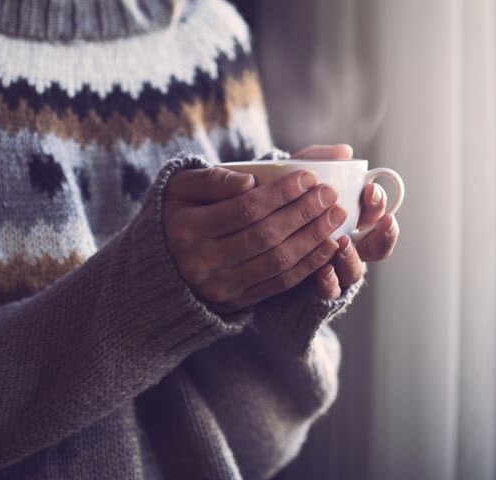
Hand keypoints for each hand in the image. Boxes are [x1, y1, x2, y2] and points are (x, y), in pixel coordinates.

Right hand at [162, 165, 347, 312]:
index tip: (309, 177)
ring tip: (335, 217)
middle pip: (265, 236)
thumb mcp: (182, 187)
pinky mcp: (235, 302)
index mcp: (186, 228)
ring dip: (312, 239)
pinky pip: (279, 284)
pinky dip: (308, 264)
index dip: (281, 194)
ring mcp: (219, 286)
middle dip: (304, 214)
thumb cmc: (178, 213)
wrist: (160, 262)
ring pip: (276, 262)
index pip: (245, 209)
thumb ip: (215, 178)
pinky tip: (328, 245)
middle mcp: (201, 262)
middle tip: (331, 196)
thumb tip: (250, 181)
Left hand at [291, 145, 400, 299]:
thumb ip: (316, 159)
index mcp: (350, 216)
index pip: (376, 213)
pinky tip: (323, 270)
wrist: (244, 228)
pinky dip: (329, 280)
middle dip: (382, 233)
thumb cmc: (278, 195)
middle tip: (376, 220)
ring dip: (353, 257)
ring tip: (343, 243)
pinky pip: (330, 291)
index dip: (378, 204)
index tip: (370, 190)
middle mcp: (348, 244)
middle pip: (377, 246)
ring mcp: (333, 267)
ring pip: (356, 271)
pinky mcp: (313, 285)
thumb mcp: (293, 172)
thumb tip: (345, 151)